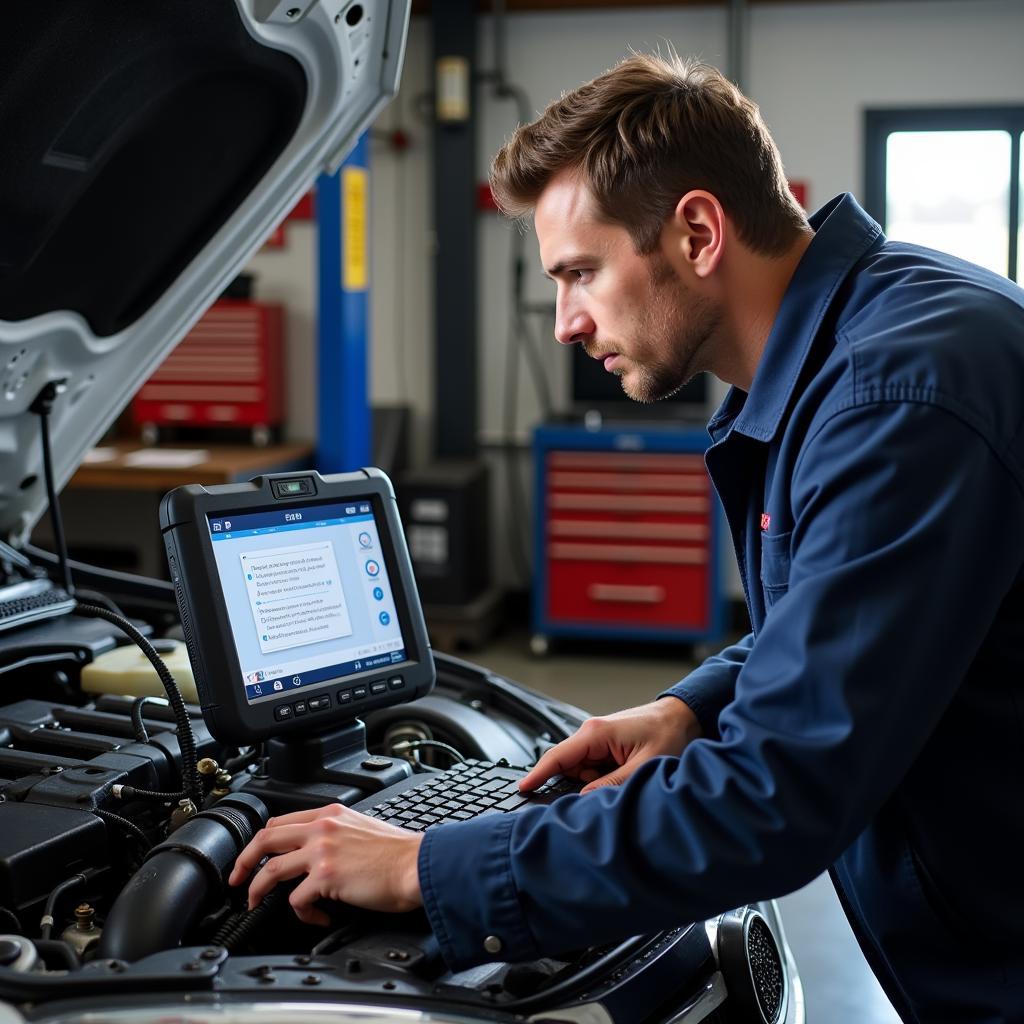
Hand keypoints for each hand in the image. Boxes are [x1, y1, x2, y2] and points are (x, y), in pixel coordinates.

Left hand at [228, 804, 423, 925]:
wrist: (416, 864)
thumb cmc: (399, 853)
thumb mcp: (362, 827)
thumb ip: (336, 833)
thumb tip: (317, 855)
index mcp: (330, 813)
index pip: (281, 820)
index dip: (262, 840)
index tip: (256, 856)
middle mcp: (322, 827)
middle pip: (265, 838)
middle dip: (244, 862)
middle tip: (237, 879)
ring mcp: (321, 851)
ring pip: (271, 870)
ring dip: (258, 890)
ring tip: (257, 904)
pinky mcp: (325, 876)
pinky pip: (296, 900)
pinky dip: (303, 914)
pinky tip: (318, 918)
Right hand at [519, 697, 701, 793]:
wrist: (684, 717)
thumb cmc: (668, 733)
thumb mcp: (643, 767)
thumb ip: (612, 784)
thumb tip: (585, 799)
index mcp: (595, 733)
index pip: (557, 756)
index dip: (538, 774)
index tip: (522, 789)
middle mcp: (592, 732)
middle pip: (566, 766)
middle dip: (575, 785)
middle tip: (599, 795)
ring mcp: (598, 738)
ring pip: (580, 769)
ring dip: (593, 782)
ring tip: (622, 781)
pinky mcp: (606, 744)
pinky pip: (593, 766)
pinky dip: (601, 777)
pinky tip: (621, 778)